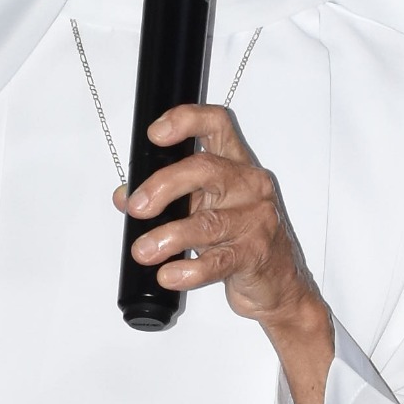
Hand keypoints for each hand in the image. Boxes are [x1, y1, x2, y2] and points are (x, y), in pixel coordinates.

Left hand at [123, 102, 320, 322]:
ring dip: (169, 236)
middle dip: (163, 185)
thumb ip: (167, 198)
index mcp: (236, 165)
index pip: (216, 124)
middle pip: (205, 169)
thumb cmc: (239, 239)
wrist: (278, 283)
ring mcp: (255, 220)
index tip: (156, 134)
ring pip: (208, 221)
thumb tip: (125, 196)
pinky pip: (217, 261)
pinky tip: (169, 274)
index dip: (186, 120)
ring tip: (143, 251)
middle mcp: (249, 185)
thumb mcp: (203, 210)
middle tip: (137, 207)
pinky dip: (188, 270)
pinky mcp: (255, 254)